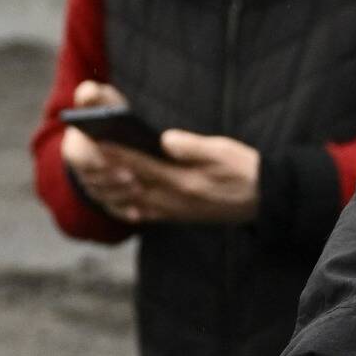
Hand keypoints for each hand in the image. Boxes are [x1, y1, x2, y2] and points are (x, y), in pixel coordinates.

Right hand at [59, 81, 133, 215]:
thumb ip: (93, 96)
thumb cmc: (110, 115)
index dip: (96, 160)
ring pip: (103, 197)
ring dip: (120, 195)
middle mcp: (80, 172)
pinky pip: (113, 211)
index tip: (113, 160)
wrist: (115, 135)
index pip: (79, 157)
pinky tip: (139, 215)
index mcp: (75, 147)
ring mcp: (93, 189)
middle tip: (133, 178)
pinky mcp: (108, 202)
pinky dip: (124, 213)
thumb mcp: (102, 101)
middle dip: (112, 180)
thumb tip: (88, 93)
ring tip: (140, 190)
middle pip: (92, 180)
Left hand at [103, 131, 259, 225]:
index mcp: (185, 180)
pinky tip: (124, 205)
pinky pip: (150, 215)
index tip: (98, 141)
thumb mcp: (224, 151)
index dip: (119, 153)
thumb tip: (164, 139)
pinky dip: (133, 209)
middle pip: (134, 183)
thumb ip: (193, 146)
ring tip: (99, 178)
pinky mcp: (182, 216)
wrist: (266, 199)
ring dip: (116, 191)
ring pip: (137, 201)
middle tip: (89, 158)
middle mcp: (176, 199)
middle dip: (110, 171)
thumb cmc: (246, 170)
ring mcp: (178, 210)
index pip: (143, 164)